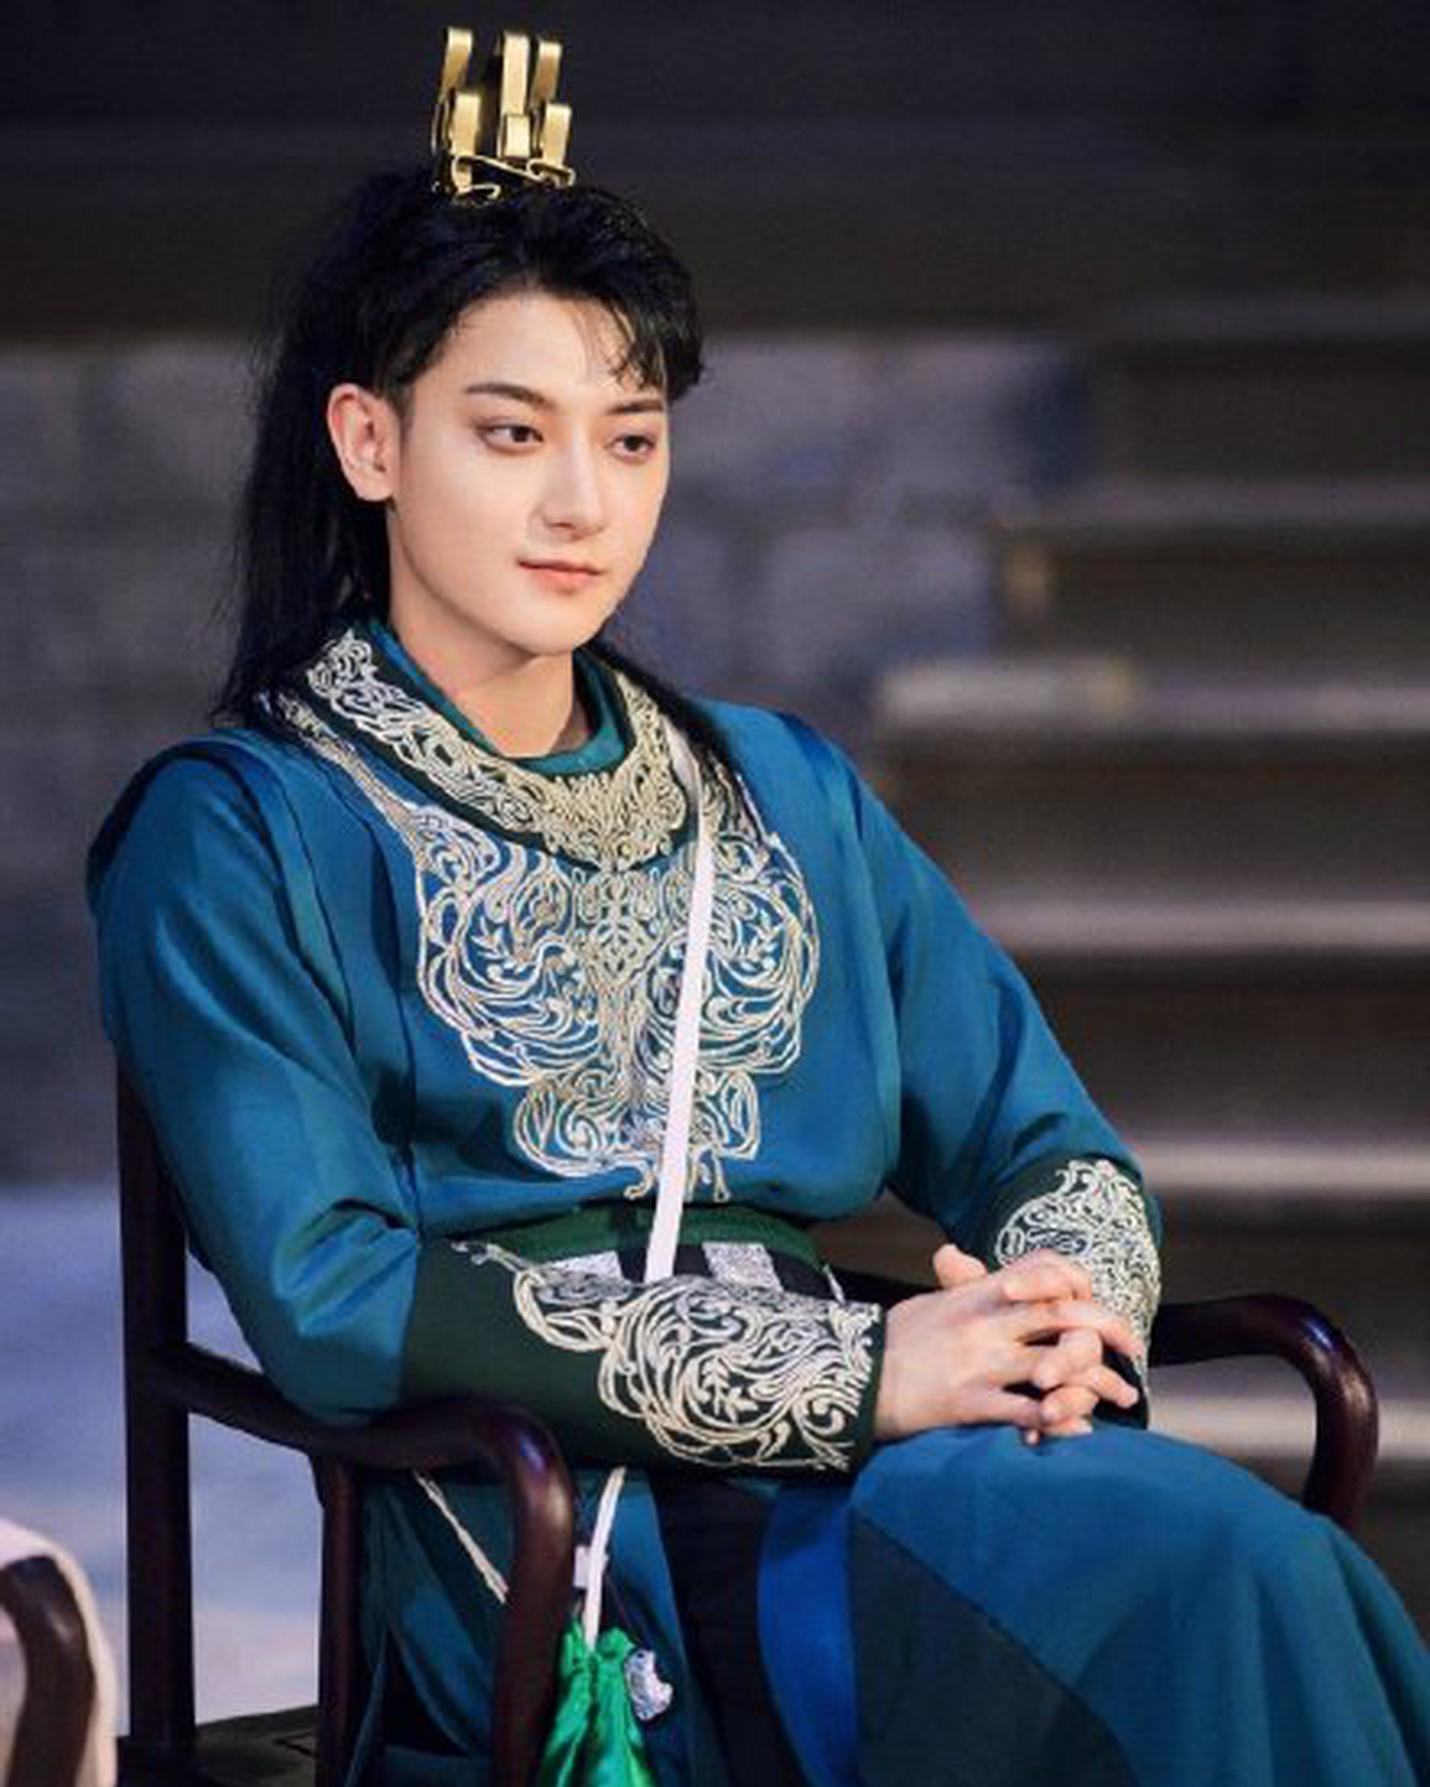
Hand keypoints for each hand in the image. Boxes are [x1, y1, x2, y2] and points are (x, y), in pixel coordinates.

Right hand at [873, 1248, 1141, 1444]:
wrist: (851, 1377)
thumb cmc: (890, 1342)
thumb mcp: (930, 1303)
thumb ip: (960, 1287)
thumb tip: (967, 1265)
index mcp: (976, 1294)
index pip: (1041, 1272)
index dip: (1078, 1282)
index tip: (1097, 1299)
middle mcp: (985, 1322)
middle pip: (1063, 1314)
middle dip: (1107, 1329)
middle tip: (1132, 1347)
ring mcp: (979, 1362)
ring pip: (1056, 1364)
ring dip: (1096, 1381)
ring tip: (1120, 1396)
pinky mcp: (969, 1402)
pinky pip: (1026, 1412)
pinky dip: (1059, 1422)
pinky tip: (1081, 1429)